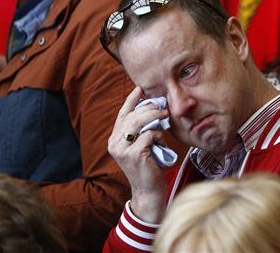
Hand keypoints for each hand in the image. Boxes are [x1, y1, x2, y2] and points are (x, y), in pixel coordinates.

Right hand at [108, 86, 168, 222]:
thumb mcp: (142, 145)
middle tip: (162, 106)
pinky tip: (161, 140)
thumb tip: (154, 110)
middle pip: (131, 116)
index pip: (122, 114)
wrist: (148, 191)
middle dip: (148, 107)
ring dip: (154, 116)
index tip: (139, 89)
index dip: (131, 100)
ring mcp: (122, 150)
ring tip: (165, 115)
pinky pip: (148, 136)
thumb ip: (142, 130)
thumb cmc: (149, 167)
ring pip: (138, 123)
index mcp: (115, 139)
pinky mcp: (134, 155)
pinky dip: (157, 135)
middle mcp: (114, 143)